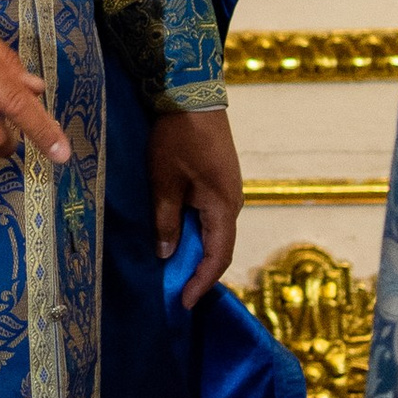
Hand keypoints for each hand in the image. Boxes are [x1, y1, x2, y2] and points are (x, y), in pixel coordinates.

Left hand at [149, 105, 240, 306]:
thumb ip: (166, 220)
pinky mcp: (221, 179)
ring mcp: (229, 189)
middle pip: (219, 246)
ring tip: (173, 268)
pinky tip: (177, 235)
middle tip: (175, 290)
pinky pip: (211, 215)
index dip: (201, 282)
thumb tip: (167, 254)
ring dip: (195, 250)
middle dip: (198, 270)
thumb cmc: (176, 138)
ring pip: (214, 230)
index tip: (184, 302)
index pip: (218, 256)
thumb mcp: (163, 181)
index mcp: (223, 206)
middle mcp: (233, 202)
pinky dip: (195, 231)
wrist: (192, 95)